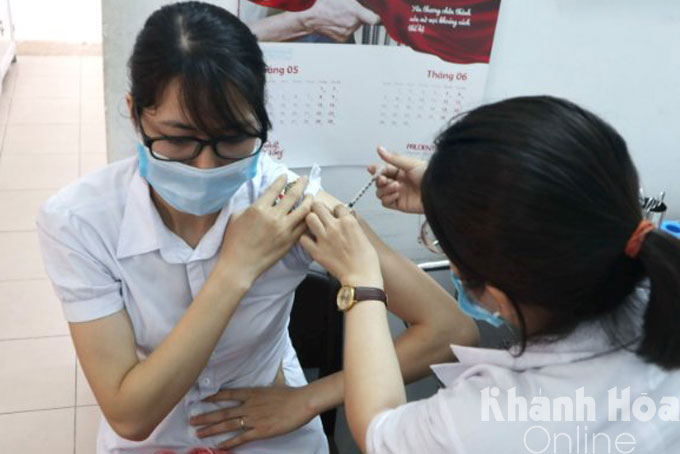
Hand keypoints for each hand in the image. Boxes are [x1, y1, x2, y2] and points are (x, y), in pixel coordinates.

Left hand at [190, 386, 316, 450]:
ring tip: (198, 433)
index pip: (227, 395)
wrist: (301, 403)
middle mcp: (249, 406)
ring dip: (212, 430)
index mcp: (252, 393)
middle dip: (205, 417)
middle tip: (191, 420)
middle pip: (222, 412)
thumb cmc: (290, 394)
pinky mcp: (260, 431)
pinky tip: (219, 446)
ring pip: (228, 425)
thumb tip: (267, 377)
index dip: (213, 398)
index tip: (201, 400)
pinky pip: (242, 438)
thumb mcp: (275, 384)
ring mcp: (253, 419)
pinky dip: (229, 442)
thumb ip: (265, 386)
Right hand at [217, 175, 311, 283]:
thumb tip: (262, 201)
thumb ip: (250, 206)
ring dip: (309, 200)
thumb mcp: (236, 217)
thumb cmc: (234, 242)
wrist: (240, 265)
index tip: (286, 176)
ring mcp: (284, 230)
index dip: (282, 180)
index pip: (274, 189)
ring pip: (303, 210)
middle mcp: (274, 217)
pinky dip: (308, 218)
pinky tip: (310, 215)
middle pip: (293, 196)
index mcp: (259, 208)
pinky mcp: (290, 241)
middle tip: (305, 179)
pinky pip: (304, 227)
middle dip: (301, 184)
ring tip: (311, 196)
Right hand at [299, 0, 379, 41]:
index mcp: (355, 12)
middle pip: (364, 21)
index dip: (379, 17)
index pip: (375, 19)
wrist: (310, 17)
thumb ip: (356, 1)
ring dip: (352, 21)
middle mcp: (353, 25)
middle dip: (360, 15)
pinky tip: (338, 21)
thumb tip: (362, 4)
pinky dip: (346, 27)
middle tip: (350, 9)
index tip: (381, 17)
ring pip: (356, 26)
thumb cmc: (324, 4)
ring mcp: (348, 33)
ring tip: (341, 14)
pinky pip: (349, 32)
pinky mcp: (343, 39)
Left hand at [300, 203, 382, 286]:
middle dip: (318, 209)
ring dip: (311, 220)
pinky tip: (310, 240)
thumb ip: (352, 225)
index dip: (336, 210)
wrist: (361, 277)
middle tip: (320, 215)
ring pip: (309, 218)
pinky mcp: (317, 251)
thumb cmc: (366, 260)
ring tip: (314, 226)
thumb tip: (347, 219)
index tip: (336, 215)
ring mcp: (324, 239)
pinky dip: (305, 238)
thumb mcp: (364, 235)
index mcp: (348, 222)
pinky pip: (303, 239)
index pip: (337, 206)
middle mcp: (335, 227)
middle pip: (318, 206)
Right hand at [368, 146, 426, 213]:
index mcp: (401, 171)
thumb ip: (393, 158)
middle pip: (379, 182)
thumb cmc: (430, 176)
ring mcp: (399, 193)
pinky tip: (397, 194)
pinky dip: (388, 198)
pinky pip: (386, 202)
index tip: (372, 169)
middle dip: (379, 180)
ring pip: (380, 193)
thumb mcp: (410, 164)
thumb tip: (380, 149)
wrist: (438, 192)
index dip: (377, 170)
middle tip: (383, 179)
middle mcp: (399, 182)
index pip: (384, 170)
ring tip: (396, 186)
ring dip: (385, 189)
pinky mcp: (400, 204)